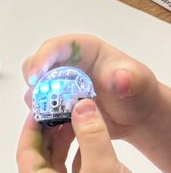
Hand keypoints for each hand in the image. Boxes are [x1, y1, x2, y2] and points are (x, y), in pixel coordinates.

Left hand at [16, 100, 166, 172]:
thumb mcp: (102, 165)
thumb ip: (90, 132)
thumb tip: (80, 105)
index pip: (26, 154)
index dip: (31, 129)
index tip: (40, 106)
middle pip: (39, 158)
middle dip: (48, 132)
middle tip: (59, 106)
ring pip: (56, 163)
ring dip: (63, 140)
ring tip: (75, 116)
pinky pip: (70, 171)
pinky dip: (76, 152)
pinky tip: (87, 136)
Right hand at [23, 35, 164, 144]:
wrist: (136, 116)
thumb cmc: (137, 93)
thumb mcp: (139, 84)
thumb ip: (130, 79)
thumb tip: (118, 78)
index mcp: (84, 51)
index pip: (56, 46)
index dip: (42, 58)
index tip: (35, 77)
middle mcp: (67, 65)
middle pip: (38, 65)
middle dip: (32, 79)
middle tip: (35, 98)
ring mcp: (60, 86)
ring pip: (36, 89)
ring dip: (35, 101)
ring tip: (46, 115)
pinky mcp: (57, 105)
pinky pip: (41, 109)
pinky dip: (40, 117)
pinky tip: (50, 126)